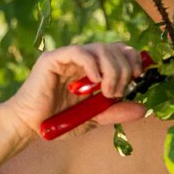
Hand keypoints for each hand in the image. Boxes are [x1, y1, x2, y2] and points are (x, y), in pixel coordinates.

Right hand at [1, 43, 147, 137]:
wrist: (30, 126)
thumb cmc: (58, 121)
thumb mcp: (94, 117)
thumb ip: (116, 111)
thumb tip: (143, 109)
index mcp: (93, 68)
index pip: (119, 50)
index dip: (132, 59)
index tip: (138, 76)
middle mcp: (81, 59)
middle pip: (113, 47)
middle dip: (123, 68)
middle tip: (118, 92)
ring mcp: (67, 57)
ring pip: (99, 48)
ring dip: (111, 69)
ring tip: (106, 91)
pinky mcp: (53, 59)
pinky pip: (79, 52)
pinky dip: (92, 65)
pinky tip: (95, 82)